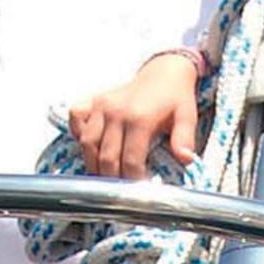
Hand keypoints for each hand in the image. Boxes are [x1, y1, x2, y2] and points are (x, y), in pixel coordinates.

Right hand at [68, 51, 201, 178]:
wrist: (165, 71)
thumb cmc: (176, 97)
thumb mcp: (187, 116)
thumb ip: (185, 138)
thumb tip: (186, 160)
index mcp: (140, 118)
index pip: (130, 160)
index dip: (133, 180)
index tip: (138, 192)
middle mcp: (116, 112)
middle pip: (106, 157)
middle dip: (113, 179)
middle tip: (122, 191)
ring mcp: (102, 105)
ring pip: (87, 144)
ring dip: (94, 164)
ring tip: (106, 177)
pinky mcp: (93, 100)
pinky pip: (76, 118)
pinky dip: (78, 134)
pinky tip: (90, 147)